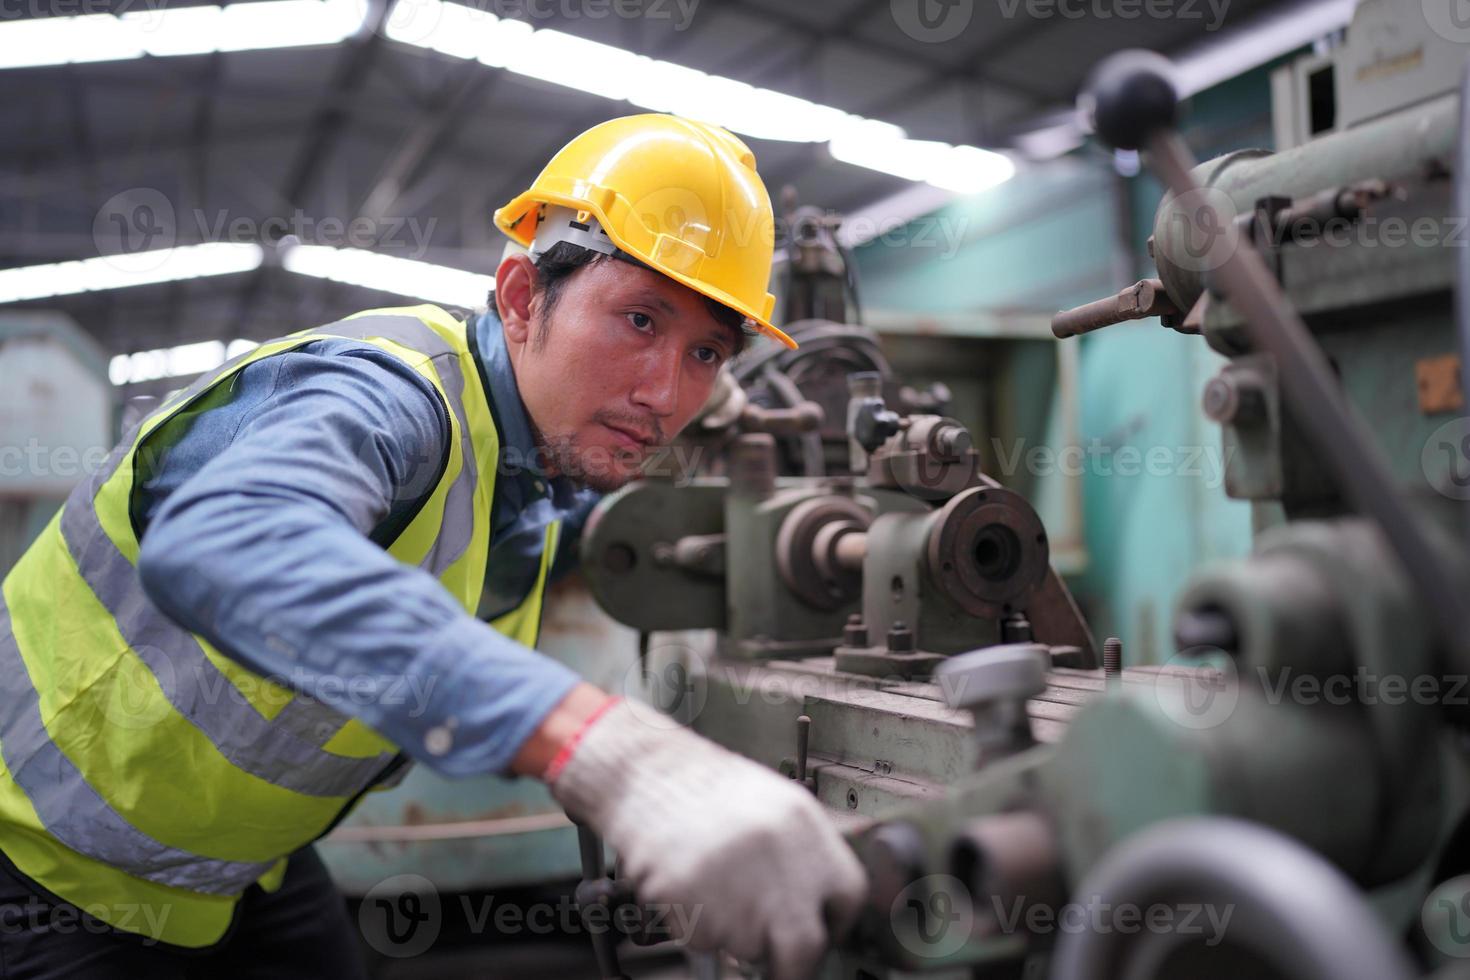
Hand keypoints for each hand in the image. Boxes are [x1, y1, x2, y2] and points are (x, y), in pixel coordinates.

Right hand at [546, 699, 867, 979]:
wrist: (645, 770)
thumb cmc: (707, 787)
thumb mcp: (777, 803)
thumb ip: (808, 854)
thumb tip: (824, 905)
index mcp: (803, 828)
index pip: (848, 899)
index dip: (834, 922)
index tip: (821, 931)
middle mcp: (774, 859)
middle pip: (804, 947)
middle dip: (791, 961)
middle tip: (778, 959)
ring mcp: (730, 884)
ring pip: (747, 946)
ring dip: (735, 932)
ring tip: (717, 887)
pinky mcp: (689, 902)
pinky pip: (703, 939)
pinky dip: (697, 925)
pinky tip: (692, 885)